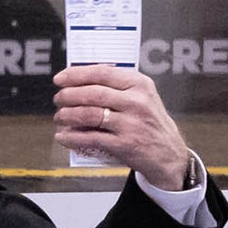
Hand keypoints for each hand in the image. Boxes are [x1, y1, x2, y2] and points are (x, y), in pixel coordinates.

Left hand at [53, 65, 190, 190]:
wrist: (169, 154)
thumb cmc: (149, 122)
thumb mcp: (142, 96)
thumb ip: (116, 86)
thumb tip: (79, 80)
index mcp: (139, 84)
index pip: (102, 73)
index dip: (76, 75)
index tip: (60, 79)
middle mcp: (136, 102)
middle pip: (92, 94)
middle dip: (68, 95)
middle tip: (58, 99)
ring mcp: (131, 124)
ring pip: (88, 115)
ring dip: (67, 115)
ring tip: (60, 116)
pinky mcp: (124, 144)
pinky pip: (90, 138)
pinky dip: (72, 137)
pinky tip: (63, 136)